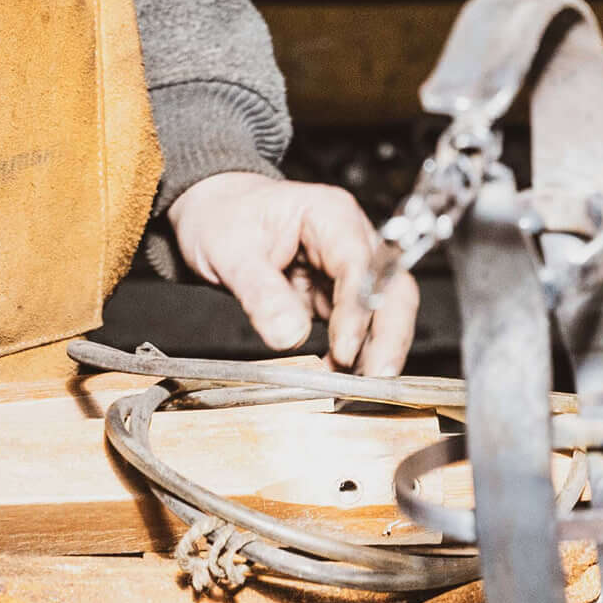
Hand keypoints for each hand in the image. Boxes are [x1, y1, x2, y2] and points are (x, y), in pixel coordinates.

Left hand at [167, 171, 414, 371]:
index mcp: (330, 214)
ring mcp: (346, 269)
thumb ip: (260, 293)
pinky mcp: (336, 295)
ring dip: (377, 350)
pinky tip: (339, 378)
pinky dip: (354, 354)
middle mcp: (348, 239)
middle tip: (377, 378)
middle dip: (390, 335)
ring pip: (384, 311)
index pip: (359, 263)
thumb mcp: (229, 252)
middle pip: (391, 288)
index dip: (358, 309)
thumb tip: (290, 335)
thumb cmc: (223, 218)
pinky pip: (358, 327)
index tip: (345, 349)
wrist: (211, 215)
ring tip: (357, 388)